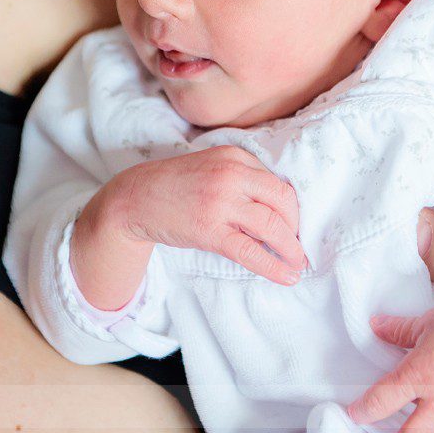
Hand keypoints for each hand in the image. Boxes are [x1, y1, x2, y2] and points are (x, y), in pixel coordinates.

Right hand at [73, 146, 304, 308]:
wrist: (135, 197)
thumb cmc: (177, 184)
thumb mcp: (212, 166)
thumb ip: (243, 177)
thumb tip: (279, 207)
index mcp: (235, 157)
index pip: (278, 183)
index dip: (293, 209)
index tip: (295, 225)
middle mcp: (231, 175)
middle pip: (283, 202)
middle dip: (296, 228)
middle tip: (298, 246)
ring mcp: (220, 202)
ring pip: (272, 226)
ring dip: (291, 249)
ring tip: (298, 263)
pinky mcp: (209, 230)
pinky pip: (250, 251)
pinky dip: (273, 266)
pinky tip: (286, 276)